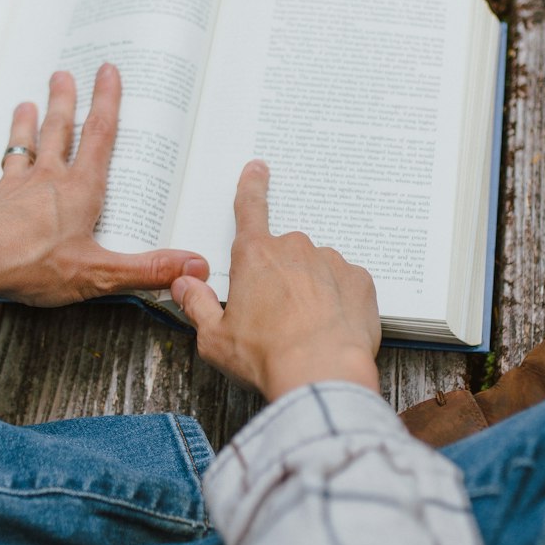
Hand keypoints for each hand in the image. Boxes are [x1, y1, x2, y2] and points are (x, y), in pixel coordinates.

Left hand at [0, 65, 208, 335]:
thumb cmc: (32, 266)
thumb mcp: (99, 274)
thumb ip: (147, 269)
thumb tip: (195, 266)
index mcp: (79, 191)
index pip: (99, 137)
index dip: (108, 102)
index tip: (108, 71)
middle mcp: (44, 182)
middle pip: (57, 132)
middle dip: (63, 102)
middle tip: (62, 74)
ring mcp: (10, 191)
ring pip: (19, 149)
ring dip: (23, 127)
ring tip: (24, 105)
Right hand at [170, 160, 380, 400]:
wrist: (321, 375)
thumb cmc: (266, 356)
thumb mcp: (215, 337)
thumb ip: (198, 305)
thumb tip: (184, 284)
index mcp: (254, 256)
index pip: (250, 209)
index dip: (252, 186)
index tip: (258, 169)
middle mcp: (294, 249)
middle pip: (284, 254)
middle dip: (281, 277)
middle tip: (277, 317)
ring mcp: (331, 262)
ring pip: (316, 269)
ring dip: (311, 289)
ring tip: (306, 329)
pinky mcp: (359, 281)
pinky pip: (345, 285)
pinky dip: (338, 301)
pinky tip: (331, 328)